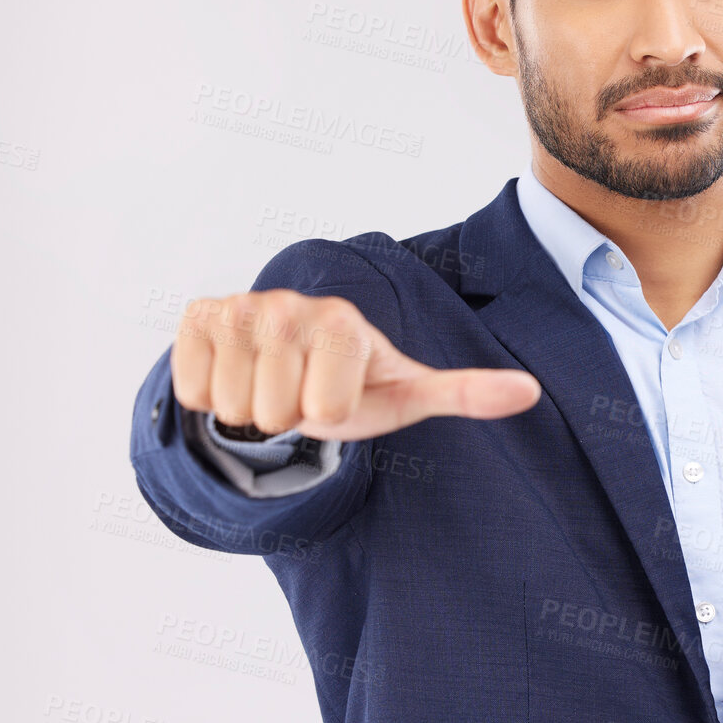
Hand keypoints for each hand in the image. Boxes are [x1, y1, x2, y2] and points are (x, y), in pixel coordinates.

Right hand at [171, 289, 540, 441]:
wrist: (290, 359)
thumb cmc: (355, 381)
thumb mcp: (407, 393)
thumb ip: (466, 393)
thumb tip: (531, 392)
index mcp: (344, 322)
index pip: (321, 411)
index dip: (328, 417)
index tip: (337, 393)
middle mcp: (290, 305)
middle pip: (271, 412)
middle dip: (286, 415)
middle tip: (301, 390)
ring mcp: (241, 306)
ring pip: (229, 405)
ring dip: (248, 407)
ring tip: (273, 381)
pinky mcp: (198, 314)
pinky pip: (191, 390)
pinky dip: (208, 395)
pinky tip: (238, 371)